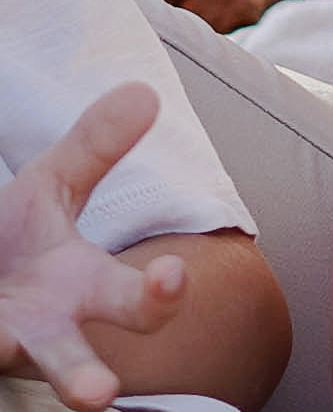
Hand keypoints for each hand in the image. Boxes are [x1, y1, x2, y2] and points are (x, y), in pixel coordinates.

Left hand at [0, 84, 187, 411]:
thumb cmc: (17, 240)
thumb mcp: (53, 184)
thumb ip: (97, 143)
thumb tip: (147, 92)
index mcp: (83, 289)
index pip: (134, 300)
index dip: (159, 292)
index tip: (173, 275)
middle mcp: (42, 331)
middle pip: (67, 362)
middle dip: (83, 379)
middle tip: (98, 393)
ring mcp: (2, 341)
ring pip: (10, 362)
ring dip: (32, 380)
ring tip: (54, 393)